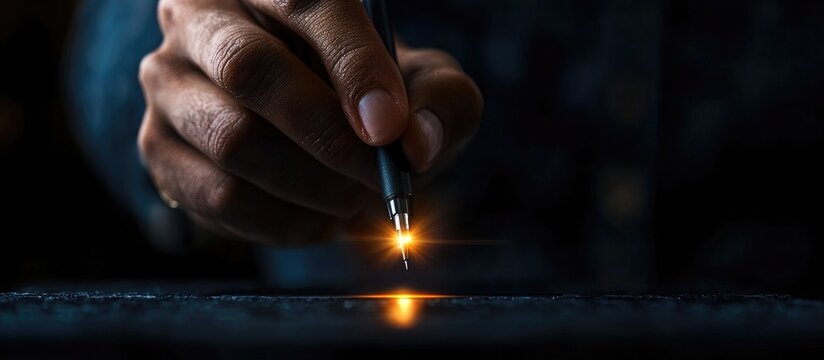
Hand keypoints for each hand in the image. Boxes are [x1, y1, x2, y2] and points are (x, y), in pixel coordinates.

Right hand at [137, 0, 482, 245]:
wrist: (310, 126)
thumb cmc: (369, 93)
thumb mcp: (421, 83)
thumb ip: (440, 100)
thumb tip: (418, 144)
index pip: (305, 1)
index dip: (354, 65)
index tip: (391, 129)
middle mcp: (202, 16)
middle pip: (249, 68)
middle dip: (326, 136)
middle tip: (379, 178)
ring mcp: (169, 80)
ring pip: (232, 139)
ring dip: (311, 186)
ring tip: (355, 199)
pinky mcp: (157, 145)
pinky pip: (217, 196)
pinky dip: (284, 222)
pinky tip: (321, 218)